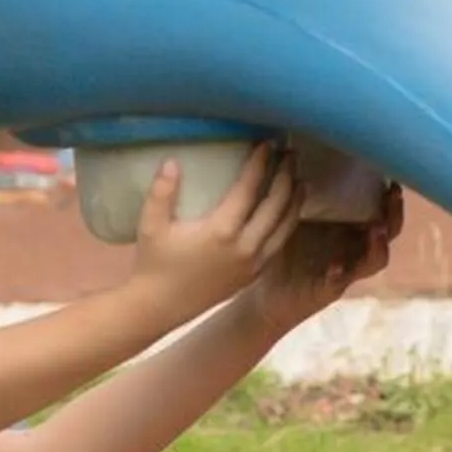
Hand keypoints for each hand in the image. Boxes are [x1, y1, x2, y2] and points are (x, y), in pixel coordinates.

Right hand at [128, 141, 300, 320]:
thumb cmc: (154, 263)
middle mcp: (245, 247)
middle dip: (285, 177)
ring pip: (285, 227)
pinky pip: (279, 245)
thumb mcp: (151, 225)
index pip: (249, 189)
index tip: (267, 144)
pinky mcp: (253, 275)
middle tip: (290, 155)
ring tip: (300, 181)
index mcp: (222, 231)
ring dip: (294, 201)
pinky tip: (287, 214)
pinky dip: (287, 225)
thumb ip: (162, 191)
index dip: (260, 163)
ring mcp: (252, 264)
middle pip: (276, 205)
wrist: (159, 307)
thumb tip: (173, 161)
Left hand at [244, 180, 402, 333]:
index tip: (391, 172)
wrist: (265, 289)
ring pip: (375, 259)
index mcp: (350, 226)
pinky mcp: (329, 290)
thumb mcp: (294, 212)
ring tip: (377, 230)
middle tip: (393, 194)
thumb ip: (301, 188)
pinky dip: (338, 273)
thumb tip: (295, 147)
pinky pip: (339, 282)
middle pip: (388, 231)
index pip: (380, 207)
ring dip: (378, 246)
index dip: (390, 193)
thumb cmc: (282, 245)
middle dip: (394, 213)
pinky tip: (333, 266)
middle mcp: (354, 247)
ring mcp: (346, 270)